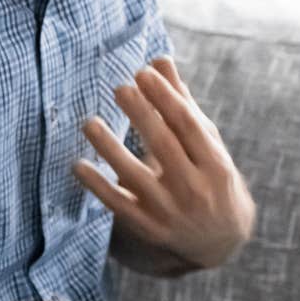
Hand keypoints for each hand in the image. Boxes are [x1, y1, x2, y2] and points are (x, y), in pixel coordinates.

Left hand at [74, 57, 255, 267]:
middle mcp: (194, 188)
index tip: (143, 73)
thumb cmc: (211, 178)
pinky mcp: (148, 228)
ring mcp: (170, 211)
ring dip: (111, 148)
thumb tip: (160, 59)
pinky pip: (118, 205)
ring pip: (136, 176)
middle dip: (142, 115)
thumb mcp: (207, 143)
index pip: (188, 124)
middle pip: (164, 145)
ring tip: (89, 123)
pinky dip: (98, 185)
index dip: (166, 97)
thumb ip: (182, 103)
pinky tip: (78, 165)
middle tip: (120, 88)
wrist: (221, 241)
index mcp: (215, 164)